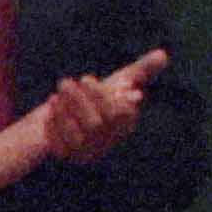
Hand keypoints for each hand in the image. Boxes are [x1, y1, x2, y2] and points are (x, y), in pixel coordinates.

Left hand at [32, 48, 168, 167]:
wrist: (74, 119)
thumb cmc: (103, 96)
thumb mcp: (123, 81)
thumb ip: (143, 69)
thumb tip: (162, 54)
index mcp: (125, 125)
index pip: (116, 113)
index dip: (99, 95)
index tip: (86, 78)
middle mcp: (109, 142)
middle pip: (95, 124)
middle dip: (78, 100)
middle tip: (65, 81)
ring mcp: (88, 152)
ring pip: (76, 136)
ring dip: (64, 112)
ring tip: (56, 93)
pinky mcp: (67, 157)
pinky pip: (59, 145)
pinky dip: (53, 126)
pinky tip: (49, 108)